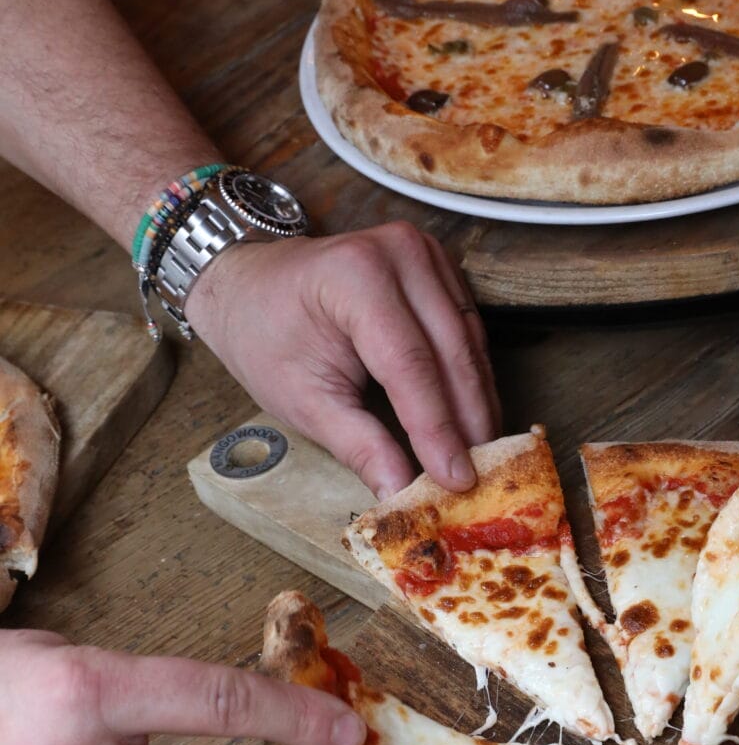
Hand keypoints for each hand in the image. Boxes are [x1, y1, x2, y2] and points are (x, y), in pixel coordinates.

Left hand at [186, 222, 500, 497]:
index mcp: (355, 277)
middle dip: (467, 419)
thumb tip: (400, 491)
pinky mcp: (438, 266)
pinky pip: (468, 328)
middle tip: (482, 475)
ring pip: (469, 341)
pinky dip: (471, 375)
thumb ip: (359, 445)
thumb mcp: (303, 399)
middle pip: (450, 350)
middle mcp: (399, 254)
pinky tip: (474, 415)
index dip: (437, 428)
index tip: (457, 478)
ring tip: (482, 454)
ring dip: (477, 400)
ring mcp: (424, 253)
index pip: (410, 364)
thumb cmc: (266, 338)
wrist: (249, 284)